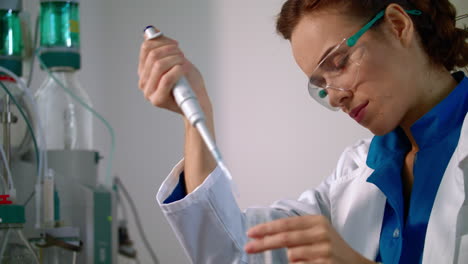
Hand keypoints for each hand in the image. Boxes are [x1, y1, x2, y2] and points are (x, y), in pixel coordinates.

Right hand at [138, 28, 211, 116]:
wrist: (198, 103)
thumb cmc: (189, 84)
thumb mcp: (177, 61)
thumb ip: (164, 48)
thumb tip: (151, 31)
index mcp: (145, 71)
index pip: (146, 48)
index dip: (163, 41)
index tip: (176, 45)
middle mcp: (143, 82)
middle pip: (152, 55)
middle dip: (171, 51)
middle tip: (182, 55)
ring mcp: (149, 92)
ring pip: (158, 65)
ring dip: (175, 59)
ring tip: (184, 64)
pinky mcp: (157, 100)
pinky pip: (166, 78)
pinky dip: (178, 70)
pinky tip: (184, 70)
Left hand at [244, 215, 374, 263]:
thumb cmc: (330, 247)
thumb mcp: (316, 232)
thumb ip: (296, 231)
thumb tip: (265, 235)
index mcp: (316, 221)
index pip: (285, 223)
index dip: (266, 228)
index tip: (251, 233)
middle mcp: (321, 232)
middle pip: (285, 238)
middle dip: (264, 243)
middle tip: (249, 247)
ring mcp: (324, 249)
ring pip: (292, 255)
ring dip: (291, 259)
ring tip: (305, 257)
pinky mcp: (326, 263)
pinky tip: (310, 262)